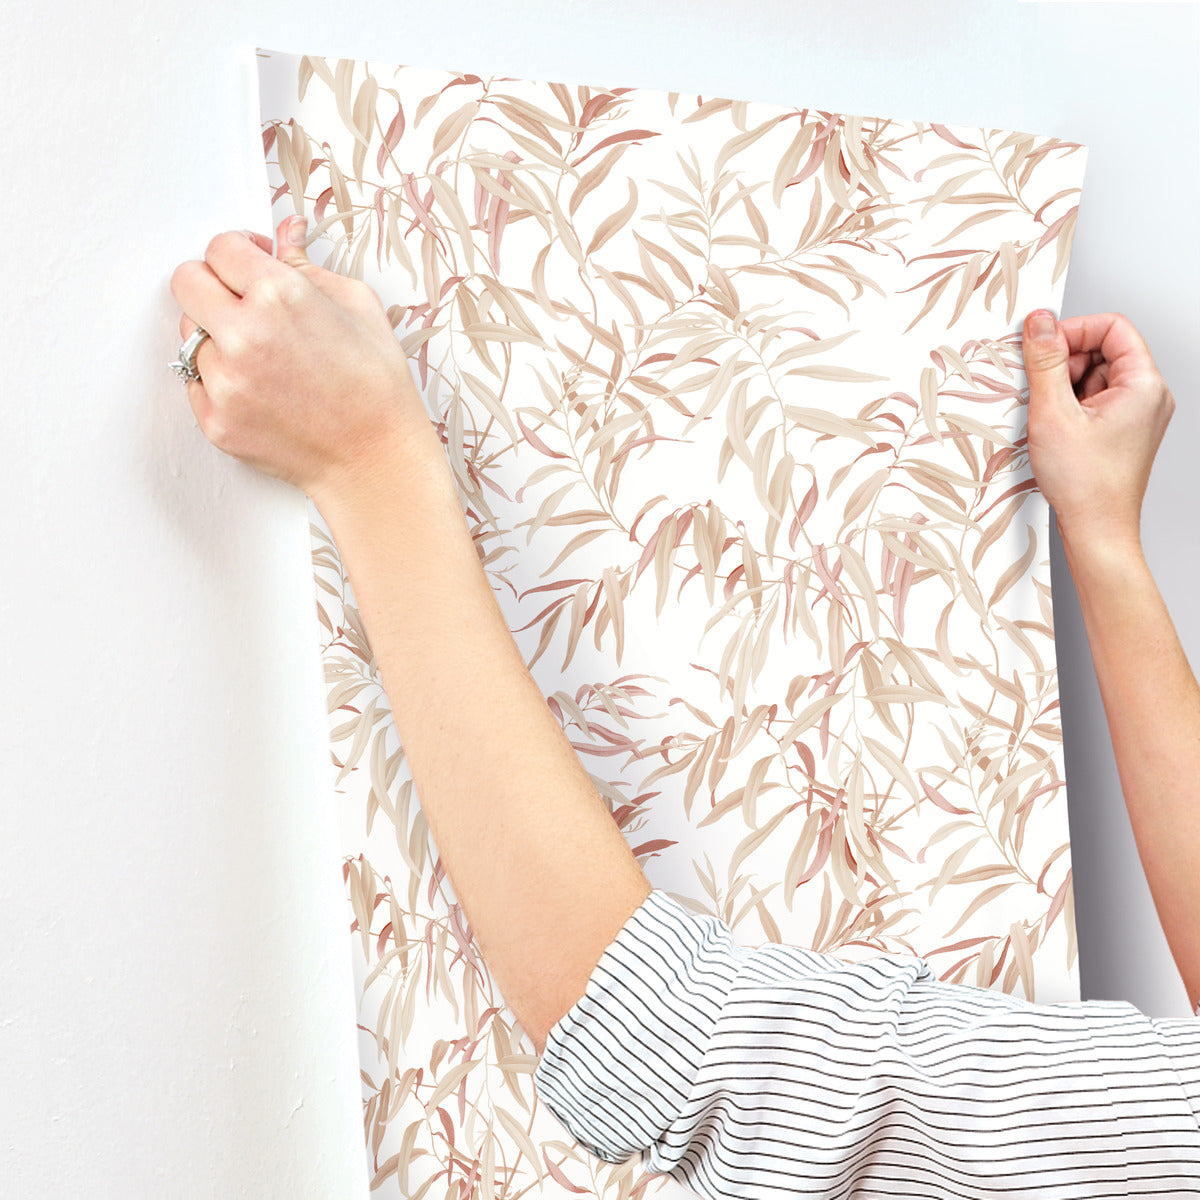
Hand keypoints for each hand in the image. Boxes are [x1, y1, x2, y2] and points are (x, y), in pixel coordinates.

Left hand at [169, 214, 430, 506]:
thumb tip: (285, 234)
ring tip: (263, 357)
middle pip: (186, 282)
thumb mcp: (359, 305)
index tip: (250, 264)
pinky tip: (261, 390)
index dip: (238, 252)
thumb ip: (308, 264)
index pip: (219, 248)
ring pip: (189, 335)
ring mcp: (225, 382)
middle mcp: (244, 335)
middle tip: (241, 302)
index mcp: (280, 295)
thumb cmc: (377, 386)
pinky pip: (196, 383)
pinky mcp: (216, 420)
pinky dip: (220, 381)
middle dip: (212, 284)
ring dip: (217, 338)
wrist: (376, 459)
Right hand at [1021, 308, 1174, 550]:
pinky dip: (1069, 407)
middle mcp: (1147, 397)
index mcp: (1143, 385)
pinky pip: (1093, 401)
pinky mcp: (1121, 431)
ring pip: (1095, 377)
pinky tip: (1054, 428)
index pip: (1112, 328)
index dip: (1073, 330)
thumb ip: (1046, 361)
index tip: (1042, 345)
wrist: (1097, 531)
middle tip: (1040, 388)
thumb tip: (1040, 323)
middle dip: (1065, 362)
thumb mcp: (1054, 413)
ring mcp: (1136, 415)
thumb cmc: (1086, 485)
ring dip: (1064, 387)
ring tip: (1049, 416)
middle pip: (1103, 351)